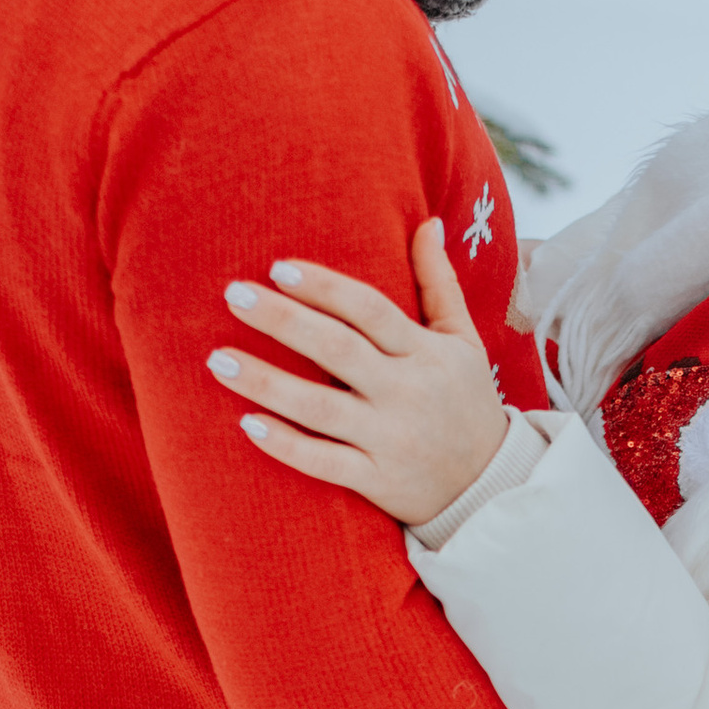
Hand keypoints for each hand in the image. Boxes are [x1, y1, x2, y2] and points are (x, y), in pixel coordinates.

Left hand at [213, 220, 510, 528]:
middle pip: (337, 349)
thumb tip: (427, 222)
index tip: (277, 268)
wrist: (491, 485)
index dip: (323, 287)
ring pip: (319, 407)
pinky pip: (324, 462)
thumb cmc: (466, 401)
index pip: (368, 310)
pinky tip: (246, 424)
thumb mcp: (463, 339)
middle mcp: (406, 392)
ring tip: (218, 359)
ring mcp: (390, 439)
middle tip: (233, 295)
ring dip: (266, 382)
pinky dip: (286, 445)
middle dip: (283, 320)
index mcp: (425, 352)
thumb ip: (439, 282)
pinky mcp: (378, 481)